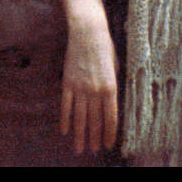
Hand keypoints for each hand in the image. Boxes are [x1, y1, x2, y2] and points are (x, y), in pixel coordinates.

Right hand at [60, 8, 117, 154]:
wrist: (87, 31)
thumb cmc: (105, 47)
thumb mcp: (116, 67)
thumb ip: (113, 86)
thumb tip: (110, 101)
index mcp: (111, 88)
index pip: (111, 118)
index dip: (109, 134)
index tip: (107, 144)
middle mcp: (95, 91)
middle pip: (95, 121)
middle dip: (94, 138)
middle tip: (93, 150)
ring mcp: (80, 87)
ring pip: (80, 118)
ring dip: (80, 135)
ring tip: (79, 148)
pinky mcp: (67, 83)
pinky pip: (66, 106)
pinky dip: (65, 119)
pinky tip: (65, 131)